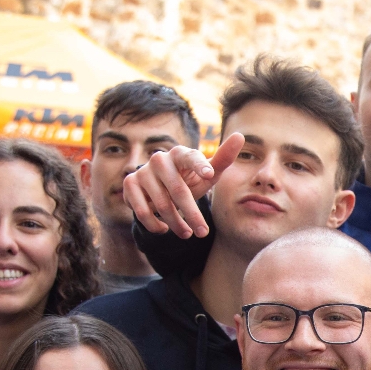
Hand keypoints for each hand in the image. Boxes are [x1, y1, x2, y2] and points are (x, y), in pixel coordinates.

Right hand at [122, 134, 243, 238]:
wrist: (161, 188)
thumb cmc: (190, 179)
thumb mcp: (208, 173)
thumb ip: (223, 159)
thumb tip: (240, 136)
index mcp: (181, 153)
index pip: (191, 157)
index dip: (199, 165)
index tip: (209, 174)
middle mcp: (160, 159)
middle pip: (179, 190)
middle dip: (192, 214)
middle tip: (203, 233)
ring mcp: (143, 171)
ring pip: (161, 204)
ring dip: (176, 223)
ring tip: (187, 233)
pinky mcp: (130, 184)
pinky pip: (142, 210)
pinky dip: (154, 224)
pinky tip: (164, 229)